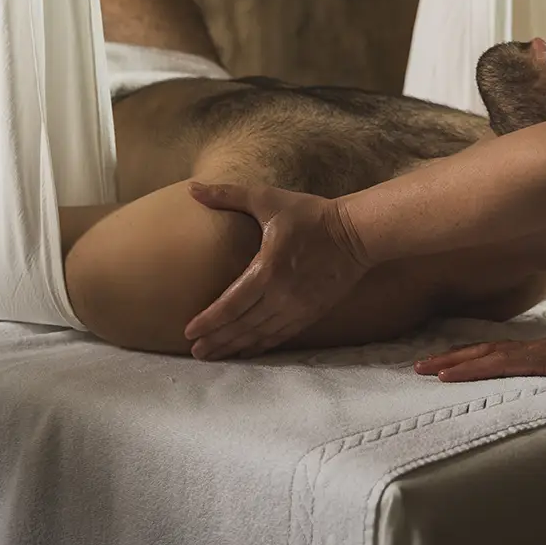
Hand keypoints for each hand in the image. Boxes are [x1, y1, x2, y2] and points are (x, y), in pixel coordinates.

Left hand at [183, 181, 371, 360]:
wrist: (356, 233)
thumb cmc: (310, 214)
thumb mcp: (268, 199)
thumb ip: (228, 195)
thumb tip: (193, 188)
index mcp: (268, 270)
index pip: (231, 305)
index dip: (209, 321)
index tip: (188, 332)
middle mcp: (281, 295)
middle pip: (242, 325)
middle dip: (217, 340)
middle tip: (195, 352)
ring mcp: (298, 307)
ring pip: (260, 335)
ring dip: (235, 347)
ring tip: (214, 355)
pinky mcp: (311, 313)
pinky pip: (281, 335)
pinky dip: (261, 346)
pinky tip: (247, 351)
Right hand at [413, 328, 545, 392]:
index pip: (505, 361)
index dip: (474, 368)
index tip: (444, 375)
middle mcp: (540, 349)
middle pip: (489, 351)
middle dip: (454, 359)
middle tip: (420, 368)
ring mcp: (538, 349)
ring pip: (491, 349)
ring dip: (460, 356)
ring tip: (430, 364)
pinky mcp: (539, 354)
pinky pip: (500, 353)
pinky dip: (477, 356)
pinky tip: (463, 361)